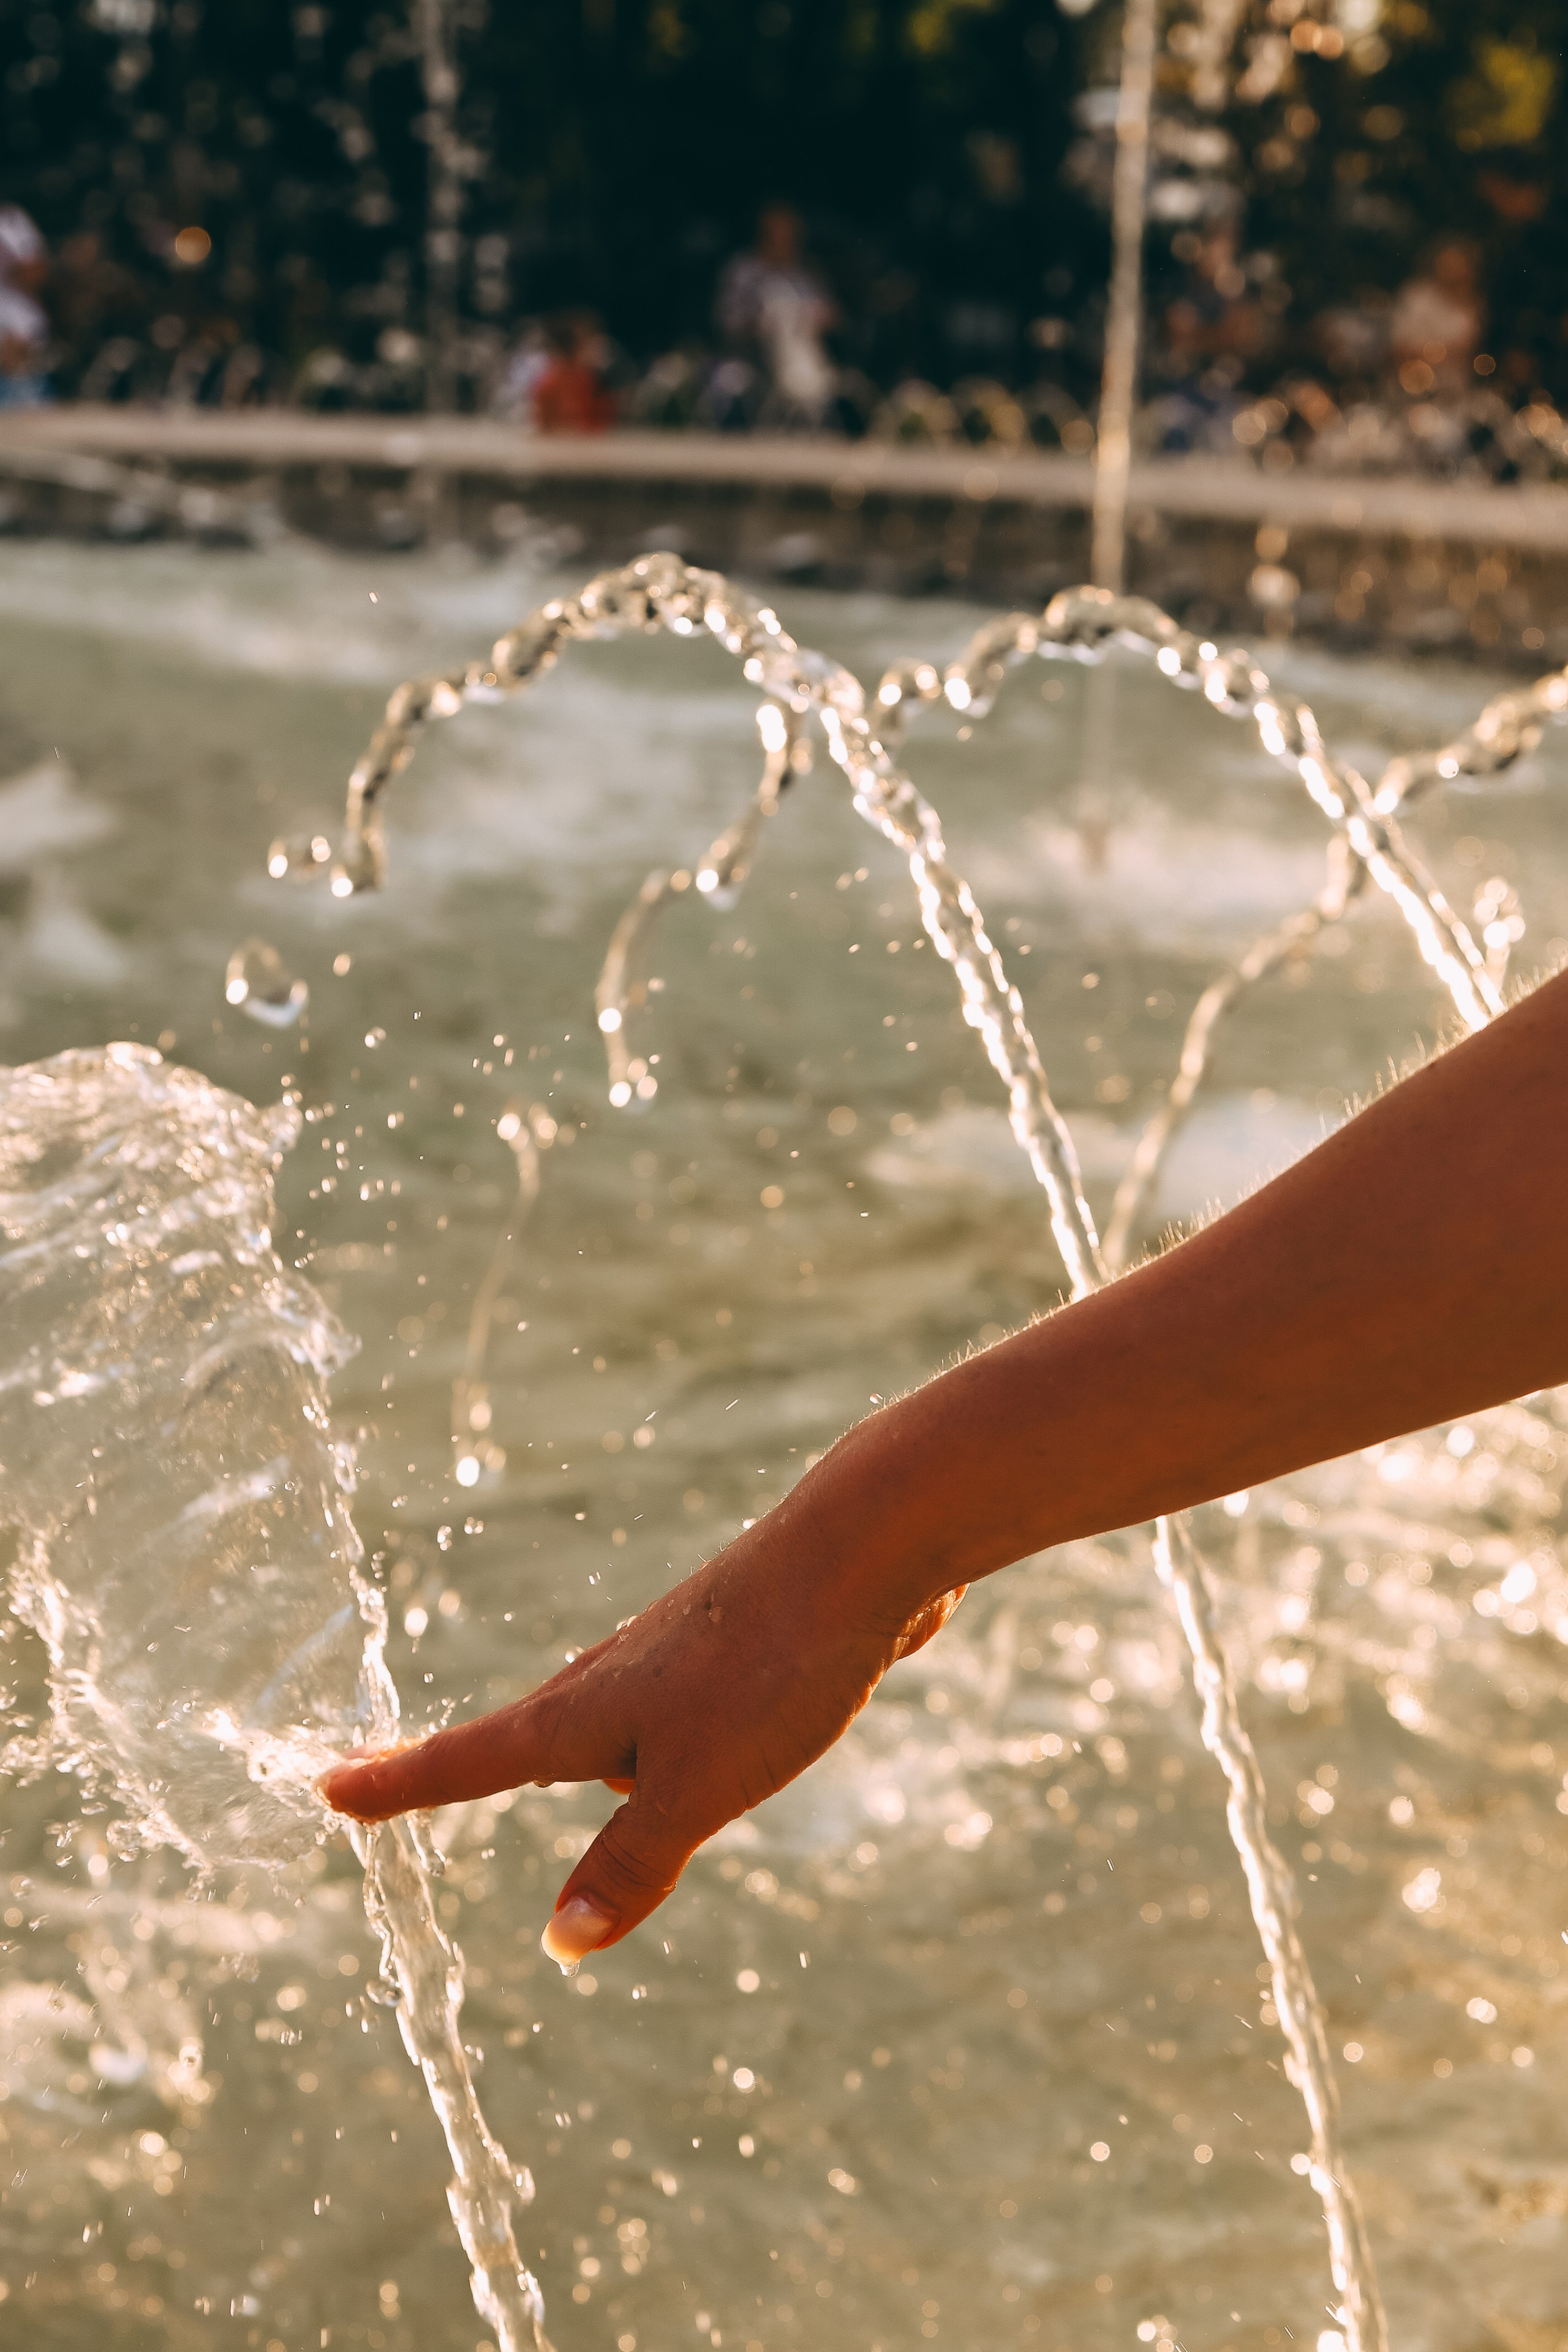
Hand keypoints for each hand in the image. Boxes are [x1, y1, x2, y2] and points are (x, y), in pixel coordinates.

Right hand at [319, 1501, 962, 1965]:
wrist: (866, 1546)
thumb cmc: (774, 1664)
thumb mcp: (699, 1786)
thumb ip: (631, 1861)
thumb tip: (559, 1942)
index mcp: (584, 1712)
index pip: (466, 1761)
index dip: (394, 1783)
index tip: (325, 1789)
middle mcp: (615, 1675)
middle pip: (524, 1735)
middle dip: (461, 1763)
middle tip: (391, 1777)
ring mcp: (675, 1653)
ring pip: (604, 1716)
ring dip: (562, 1749)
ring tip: (523, 1765)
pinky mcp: (735, 1644)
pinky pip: (673, 1701)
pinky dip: (649, 1728)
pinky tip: (687, 1729)